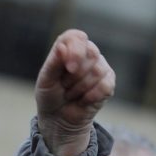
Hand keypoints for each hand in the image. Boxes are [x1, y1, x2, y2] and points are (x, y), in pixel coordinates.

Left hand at [35, 29, 114, 155]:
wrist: (58, 119)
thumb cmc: (50, 95)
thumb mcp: (46, 79)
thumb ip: (54, 61)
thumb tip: (62, 46)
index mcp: (70, 47)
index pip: (77, 37)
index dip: (75, 50)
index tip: (68, 68)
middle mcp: (88, 54)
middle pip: (90, 53)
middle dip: (74, 75)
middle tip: (64, 86)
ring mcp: (101, 67)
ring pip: (96, 72)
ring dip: (78, 89)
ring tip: (70, 94)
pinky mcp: (109, 83)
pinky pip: (104, 86)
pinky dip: (89, 96)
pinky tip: (82, 101)